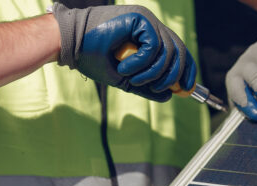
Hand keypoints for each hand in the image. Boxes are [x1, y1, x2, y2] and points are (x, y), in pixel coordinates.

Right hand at [52, 3, 195, 101]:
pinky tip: (124, 68)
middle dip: (174, 75)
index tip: (185, 89)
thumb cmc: (92, 57)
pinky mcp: (140, 18)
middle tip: (159, 88)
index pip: (178, 51)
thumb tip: (168, 96)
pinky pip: (153, 46)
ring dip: (151, 73)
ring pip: (167, 51)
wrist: (69, 44)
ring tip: (132, 79)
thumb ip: (146, 86)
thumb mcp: (124, 78)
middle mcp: (151, 25)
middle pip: (178, 51)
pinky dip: (141, 63)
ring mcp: (146, 20)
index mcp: (149, 35)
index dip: (186, 70)